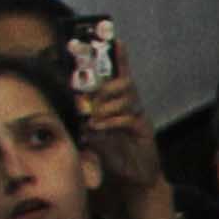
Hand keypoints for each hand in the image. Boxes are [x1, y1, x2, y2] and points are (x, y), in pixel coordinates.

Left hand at [73, 37, 170, 218]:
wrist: (135, 178)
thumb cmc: (115, 153)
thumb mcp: (94, 134)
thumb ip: (87, 120)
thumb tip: (75, 110)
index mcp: (119, 102)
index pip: (119, 74)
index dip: (119, 57)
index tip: (116, 39)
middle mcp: (131, 105)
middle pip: (122, 82)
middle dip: (102, 85)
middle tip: (87, 93)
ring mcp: (138, 116)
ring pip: (124, 96)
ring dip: (104, 105)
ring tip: (92, 117)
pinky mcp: (143, 130)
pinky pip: (126, 117)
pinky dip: (110, 120)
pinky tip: (99, 127)